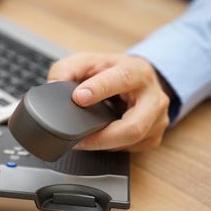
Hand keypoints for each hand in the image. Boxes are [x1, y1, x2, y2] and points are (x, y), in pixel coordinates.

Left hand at [48, 52, 170, 151]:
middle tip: (77, 139)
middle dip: (103, 136)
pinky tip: (99, 140)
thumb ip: (67, 69)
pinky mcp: (154, 136)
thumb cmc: (111, 72)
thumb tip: (53, 86)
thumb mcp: (88, 62)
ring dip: (103, 144)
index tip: (79, 98)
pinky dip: (110, 147)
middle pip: (134, 125)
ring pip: (132, 141)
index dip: (99, 89)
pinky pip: (131, 148)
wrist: (137, 80)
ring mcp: (157, 119)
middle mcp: (153, 96)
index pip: (122, 79)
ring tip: (82, 141)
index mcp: (136, 71)